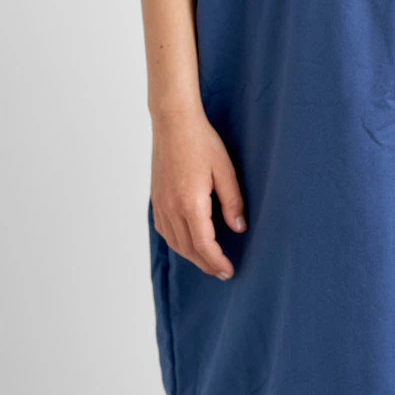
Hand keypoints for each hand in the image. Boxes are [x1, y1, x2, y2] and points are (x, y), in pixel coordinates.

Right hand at [150, 108, 246, 280]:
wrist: (173, 122)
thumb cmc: (201, 142)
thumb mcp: (225, 170)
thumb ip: (232, 201)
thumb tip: (239, 227)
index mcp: (190, 203)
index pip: (204, 245)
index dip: (216, 261)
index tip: (228, 270)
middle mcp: (171, 208)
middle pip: (188, 248)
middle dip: (206, 264)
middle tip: (222, 272)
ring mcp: (160, 204)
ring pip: (174, 242)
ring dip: (191, 256)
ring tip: (208, 261)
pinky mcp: (156, 199)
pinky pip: (165, 230)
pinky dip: (177, 242)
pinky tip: (188, 242)